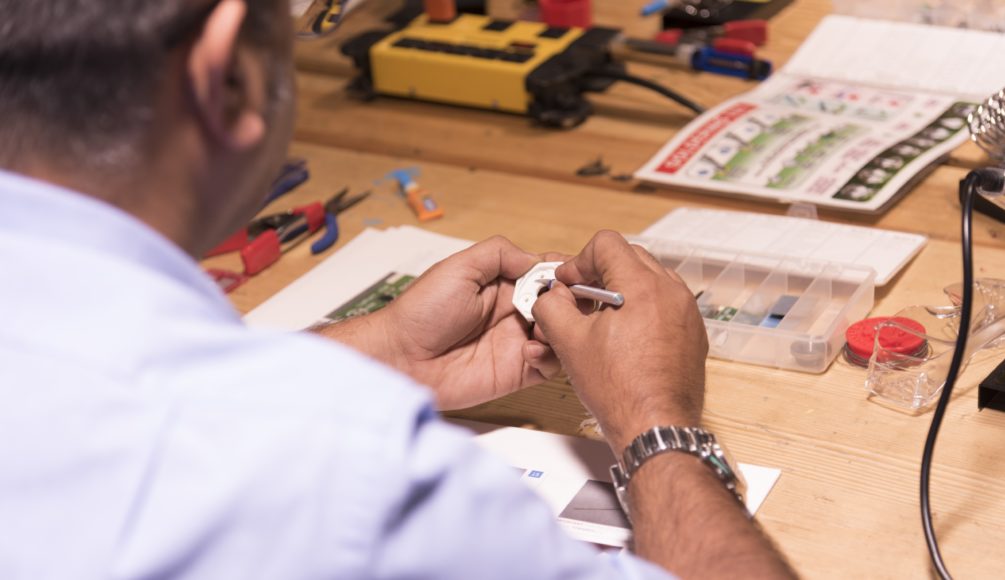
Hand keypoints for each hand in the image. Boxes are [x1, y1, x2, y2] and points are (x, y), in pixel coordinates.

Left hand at [344, 236, 561, 409]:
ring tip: (541, 328)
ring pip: (562, 335)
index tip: (573, 274)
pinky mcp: (517, 371)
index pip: (546, 273)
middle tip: (561, 304)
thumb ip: (499, 253)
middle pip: (561, 304)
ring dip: (561, 329)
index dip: (564, 273)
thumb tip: (536, 259)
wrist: (402, 358)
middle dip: (569, 301)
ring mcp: (517, 342)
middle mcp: (514, 312)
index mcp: (503, 283)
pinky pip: (550, 365)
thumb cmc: (422, 311)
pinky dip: (550, 356)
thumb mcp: (459, 267)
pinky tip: (528, 350)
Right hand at [532, 231, 707, 452]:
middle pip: (630, 257)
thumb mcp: (570, 343)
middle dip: (600, 274)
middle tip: (580, 299)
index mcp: (642, 287)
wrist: (655, 428)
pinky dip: (643, 309)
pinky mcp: (693, 333)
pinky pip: (665, 304)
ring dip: (623, 290)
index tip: (569, 284)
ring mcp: (686, 313)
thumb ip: (551, 307)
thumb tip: (550, 296)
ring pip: (650, 280)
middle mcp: (671, 292)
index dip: (579, 261)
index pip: (607, 244)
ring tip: (602, 320)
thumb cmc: (620, 391)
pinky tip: (625, 338)